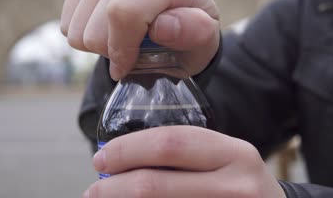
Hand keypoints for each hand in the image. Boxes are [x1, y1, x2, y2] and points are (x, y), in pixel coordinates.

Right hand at [60, 0, 219, 80]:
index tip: (127, 67)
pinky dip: (84, 35)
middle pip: (97, 25)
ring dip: (98, 44)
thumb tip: (162, 26)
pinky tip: (107, 29)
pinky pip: (68, 22)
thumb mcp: (203, 42)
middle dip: (112, 51)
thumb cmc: (189, 36)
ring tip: (124, 39)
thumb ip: (192, 33)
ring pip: (78, 27)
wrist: (173, 25)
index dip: (120, 50)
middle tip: (134, 51)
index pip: (124, 13)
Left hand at [83, 126, 285, 197]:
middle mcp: (236, 185)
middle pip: (154, 185)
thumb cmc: (239, 183)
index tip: (101, 158)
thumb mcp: (224, 159)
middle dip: (114, 186)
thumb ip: (186, 153)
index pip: (169, 144)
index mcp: (235, 153)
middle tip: (94, 189)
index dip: (127, 150)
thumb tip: (121, 157)